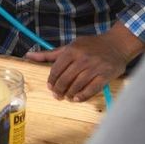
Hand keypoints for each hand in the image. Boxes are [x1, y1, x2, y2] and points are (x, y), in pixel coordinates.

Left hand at [25, 23, 144, 101]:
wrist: (116, 45)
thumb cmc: (89, 45)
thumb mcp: (70, 46)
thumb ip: (50, 54)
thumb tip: (28, 55)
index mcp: (72, 51)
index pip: (56, 69)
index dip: (51, 80)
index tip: (50, 86)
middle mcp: (82, 59)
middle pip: (66, 79)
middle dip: (59, 89)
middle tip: (56, 95)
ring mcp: (94, 68)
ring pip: (77, 85)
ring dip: (69, 94)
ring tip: (66, 97)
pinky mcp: (105, 76)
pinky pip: (91, 89)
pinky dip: (83, 96)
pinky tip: (76, 99)